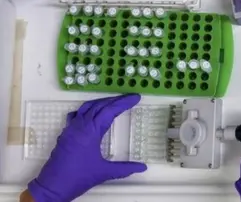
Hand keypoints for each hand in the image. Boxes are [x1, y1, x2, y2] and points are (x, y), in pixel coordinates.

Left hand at [28, 94, 146, 201]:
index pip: (110, 110)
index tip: (135, 98)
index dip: (124, 103)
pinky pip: (77, 115)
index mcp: (90, 131)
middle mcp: (80, 126)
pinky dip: (87, 110)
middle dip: (115, 100)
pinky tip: (92, 113)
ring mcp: (71, 128)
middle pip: (99, 105)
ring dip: (102, 102)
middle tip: (129, 98)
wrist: (52, 187)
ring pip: (87, 107)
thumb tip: (142, 167)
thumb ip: (125, 168)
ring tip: (114, 102)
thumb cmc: (77, 178)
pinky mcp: (66, 134)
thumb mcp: (104, 172)